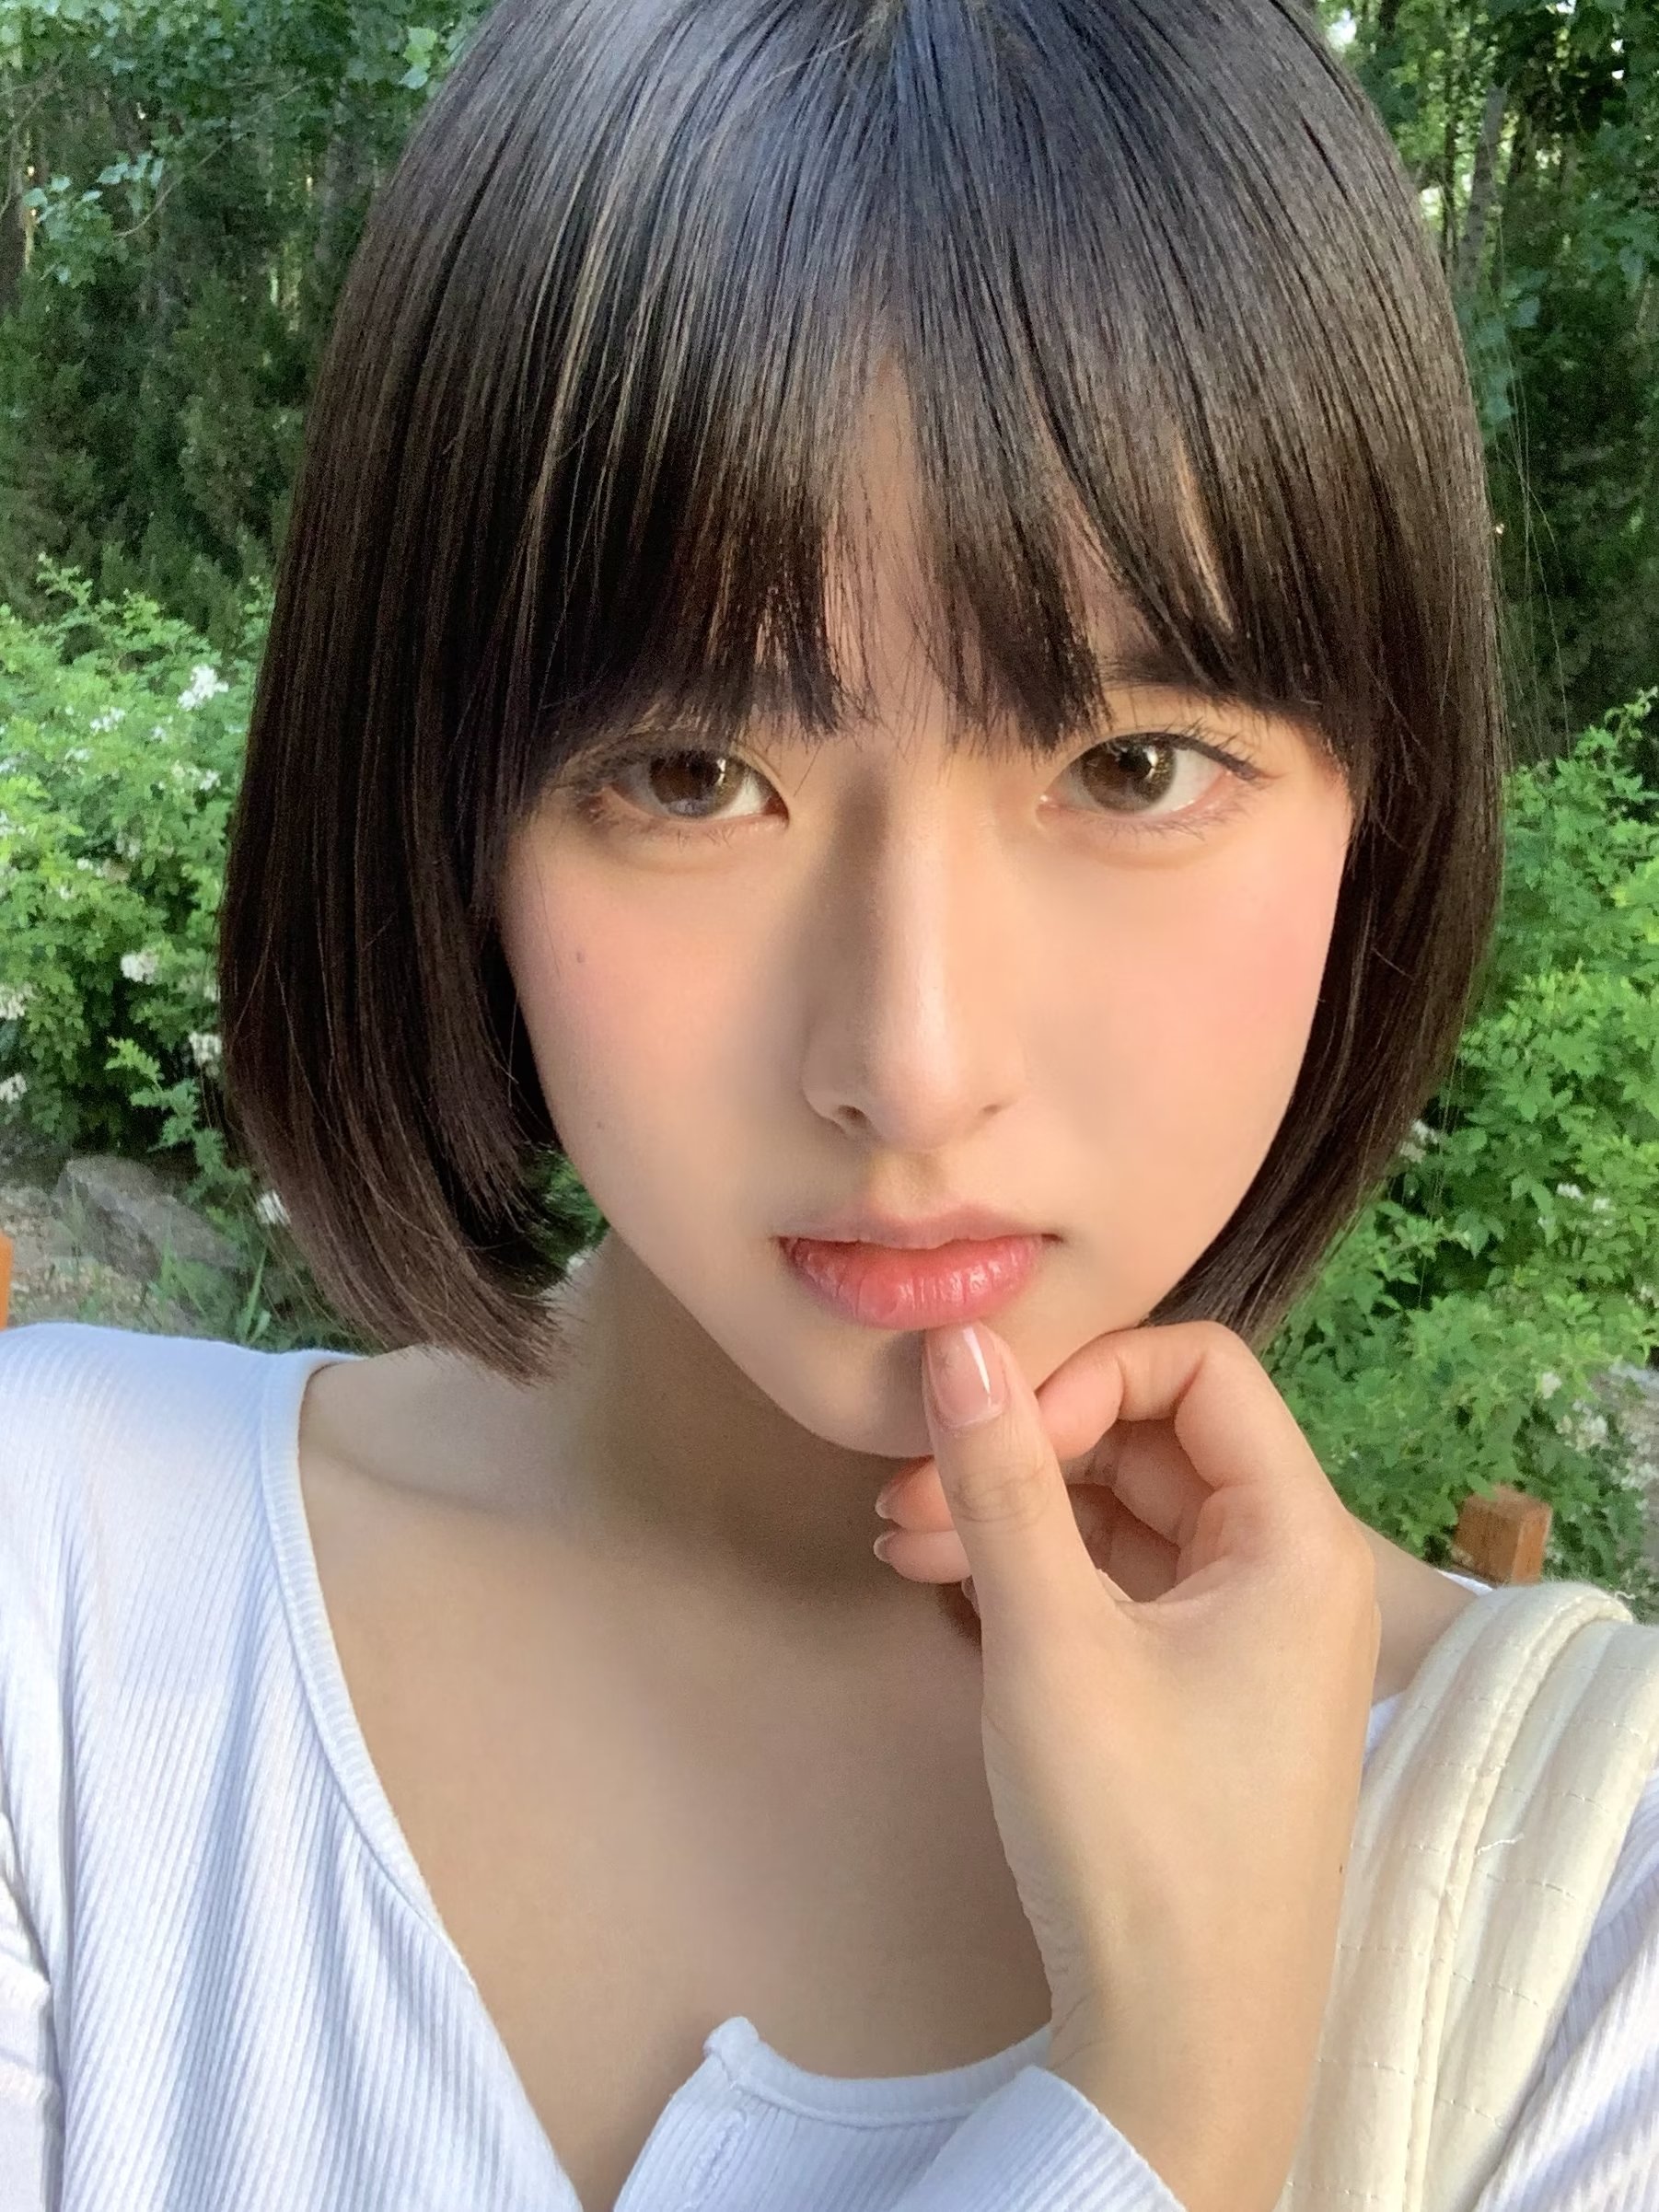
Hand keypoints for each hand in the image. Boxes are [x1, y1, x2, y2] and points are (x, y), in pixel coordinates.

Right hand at [875, 1319, 1380, 2211]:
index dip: (1084, 1379)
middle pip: (1152, 1440)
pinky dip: (1034, 1576)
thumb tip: (960, 1337)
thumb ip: (1003, 1478)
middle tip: (902, 1494)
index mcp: (1297, 1537)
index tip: (985, 1438)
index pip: (1199, 1367)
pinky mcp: (1202, 1695)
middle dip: (1024, 1450)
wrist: (1182, 2050)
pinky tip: (941, 1587)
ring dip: (1012, 1513)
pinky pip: (1117, 1589)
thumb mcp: (1052, 1640)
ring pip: (1121, 1518)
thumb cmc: (1138, 1834)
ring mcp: (1246, 1638)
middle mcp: (1289, 1572)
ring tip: (896, 1545)